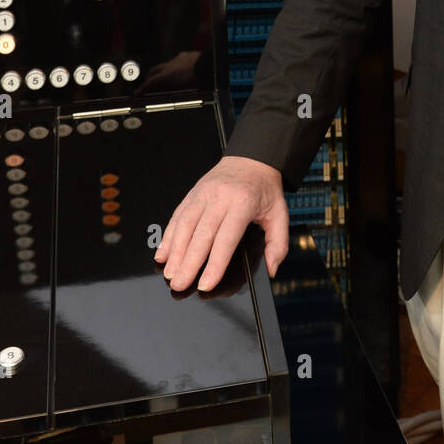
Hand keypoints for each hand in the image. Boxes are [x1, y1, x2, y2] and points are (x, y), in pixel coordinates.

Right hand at [154, 155, 288, 291]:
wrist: (253, 158)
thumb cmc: (264, 188)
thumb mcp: (280, 213)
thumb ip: (278, 243)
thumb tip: (272, 269)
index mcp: (243, 203)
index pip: (226, 239)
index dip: (214, 263)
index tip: (206, 284)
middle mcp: (220, 197)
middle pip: (201, 235)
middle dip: (188, 263)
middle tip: (180, 285)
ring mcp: (203, 194)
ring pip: (185, 225)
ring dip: (175, 251)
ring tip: (170, 273)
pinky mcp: (192, 193)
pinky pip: (177, 215)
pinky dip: (168, 235)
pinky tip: (163, 253)